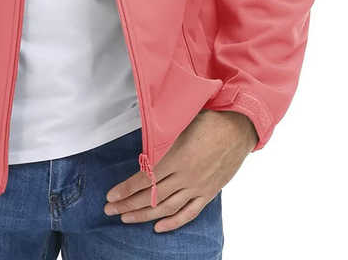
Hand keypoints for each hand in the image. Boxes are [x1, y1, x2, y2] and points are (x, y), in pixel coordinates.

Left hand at [104, 110, 257, 232]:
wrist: (238, 127)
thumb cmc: (207, 119)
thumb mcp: (180, 124)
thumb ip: (161, 139)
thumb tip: (140, 148)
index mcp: (177, 157)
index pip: (145, 179)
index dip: (126, 189)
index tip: (110, 195)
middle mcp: (186, 176)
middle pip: (152, 196)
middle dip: (128, 204)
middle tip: (110, 210)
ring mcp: (197, 187)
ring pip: (167, 207)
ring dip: (144, 214)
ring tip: (126, 218)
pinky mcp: (208, 192)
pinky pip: (189, 212)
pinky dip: (173, 222)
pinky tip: (158, 227)